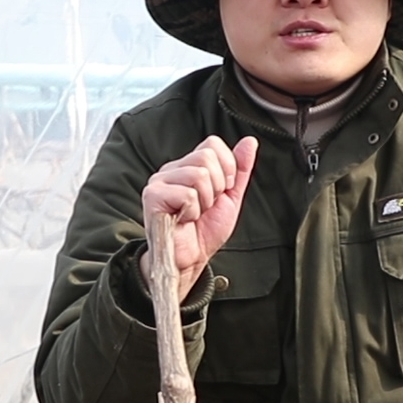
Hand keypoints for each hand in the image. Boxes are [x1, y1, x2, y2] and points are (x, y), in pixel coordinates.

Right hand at [139, 135, 258, 301]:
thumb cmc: (203, 232)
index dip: (226, 169)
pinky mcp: (152, 196)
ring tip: (194, 214)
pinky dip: (192, 212)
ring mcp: (159, 182)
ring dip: (204, 202)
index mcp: (188, 166)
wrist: (190, 260)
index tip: (221, 192)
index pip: (212, 144)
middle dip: (217, 188)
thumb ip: (240, 169)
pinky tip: (183, 219)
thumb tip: (249, 142)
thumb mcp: (230, 198)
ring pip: (199, 175)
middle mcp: (172, 170)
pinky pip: (187, 194)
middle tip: (205, 206)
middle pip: (207, 157)